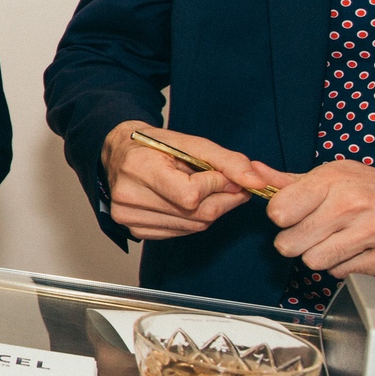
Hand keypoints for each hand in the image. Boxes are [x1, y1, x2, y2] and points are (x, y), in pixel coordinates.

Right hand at [98, 120, 274, 240]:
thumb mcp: (190, 143)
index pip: (191, 194)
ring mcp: (129, 217)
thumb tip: (256, 182)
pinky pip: (181, 232)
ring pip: (193, 226)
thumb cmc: (152, 146)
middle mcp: (128, 197)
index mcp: (138, 168)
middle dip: (223, 200)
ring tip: (204, 190)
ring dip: (210, 209)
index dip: (216, 185)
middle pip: (196, 214)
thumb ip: (226, 161)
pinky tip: (186, 203)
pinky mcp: (135, 230)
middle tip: (231, 185)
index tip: (223, 174)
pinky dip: (193, 219)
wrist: (118, 154)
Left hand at [260, 159, 374, 277]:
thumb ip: (289, 181)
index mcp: (332, 181)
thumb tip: (254, 173)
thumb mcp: (331, 174)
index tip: (291, 213)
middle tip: (309, 230)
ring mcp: (369, 232)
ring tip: (332, 238)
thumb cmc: (365, 187)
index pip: (279, 212)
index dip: (281, 215)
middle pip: (290, 243)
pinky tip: (351, 247)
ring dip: (317, 254)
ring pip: (313, 261)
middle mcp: (351, 205)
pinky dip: (341, 264)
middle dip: (294, 240)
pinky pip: (339, 272)